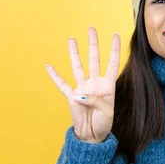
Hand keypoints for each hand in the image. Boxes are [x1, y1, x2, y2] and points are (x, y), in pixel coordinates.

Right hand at [45, 26, 120, 142]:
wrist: (92, 135)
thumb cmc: (103, 123)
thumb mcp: (106, 112)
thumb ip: (95, 101)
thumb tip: (79, 94)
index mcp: (108, 86)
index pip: (112, 63)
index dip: (114, 49)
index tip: (116, 34)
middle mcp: (95, 83)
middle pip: (94, 59)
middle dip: (93, 44)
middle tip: (91, 28)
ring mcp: (83, 88)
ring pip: (78, 66)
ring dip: (74, 53)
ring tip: (72, 39)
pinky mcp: (71, 97)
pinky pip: (62, 84)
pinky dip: (55, 76)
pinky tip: (48, 66)